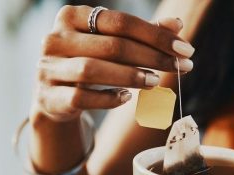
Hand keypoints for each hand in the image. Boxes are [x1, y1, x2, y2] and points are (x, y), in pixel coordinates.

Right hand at [33, 5, 194, 120]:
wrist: (54, 96)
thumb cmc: (89, 61)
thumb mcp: (112, 44)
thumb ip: (142, 34)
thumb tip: (177, 24)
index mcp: (72, 17)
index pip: (120, 22)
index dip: (156, 36)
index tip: (185, 50)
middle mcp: (56, 39)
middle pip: (111, 46)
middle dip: (151, 57)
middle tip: (179, 67)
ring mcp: (49, 68)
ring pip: (92, 70)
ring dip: (130, 76)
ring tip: (155, 81)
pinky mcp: (49, 96)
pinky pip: (81, 97)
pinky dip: (107, 98)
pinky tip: (127, 97)